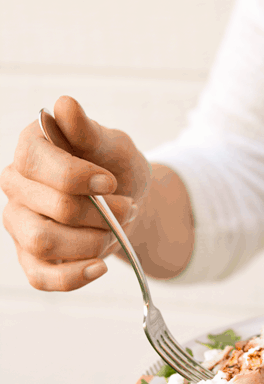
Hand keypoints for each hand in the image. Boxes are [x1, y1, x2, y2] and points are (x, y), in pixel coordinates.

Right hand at [1, 96, 150, 290]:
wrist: (126, 202)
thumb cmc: (115, 167)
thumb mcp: (113, 144)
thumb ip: (89, 130)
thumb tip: (65, 105)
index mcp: (31, 149)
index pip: (42, 166)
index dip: (81, 178)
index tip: (112, 183)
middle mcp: (16, 184)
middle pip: (53, 209)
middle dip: (101, 214)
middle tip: (127, 208)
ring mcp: (19, 222)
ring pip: (44, 243)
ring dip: (92, 243)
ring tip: (114, 231)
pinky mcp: (29, 256)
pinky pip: (41, 277)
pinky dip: (74, 277)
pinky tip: (100, 268)